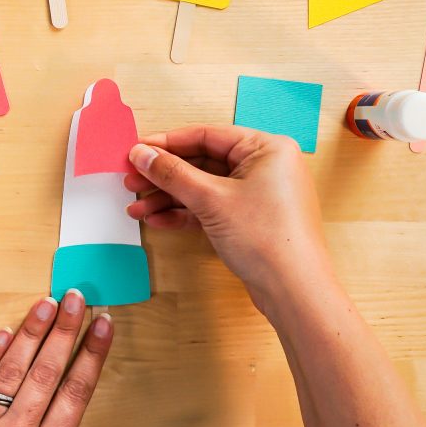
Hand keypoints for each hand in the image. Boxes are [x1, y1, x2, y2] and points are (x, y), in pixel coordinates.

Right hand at [125, 125, 336, 312]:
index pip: (207, 135)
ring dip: (169, 198)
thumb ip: (173, 174)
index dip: (167, 143)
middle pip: (203, 162)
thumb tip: (141, 153)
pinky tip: (158, 221)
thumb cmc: (266, 237)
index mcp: (266, 148)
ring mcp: (258, 194)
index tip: (136, 151)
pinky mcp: (251, 220)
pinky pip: (213, 208)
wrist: (294, 291)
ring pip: (205, 188)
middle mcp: (265, 166)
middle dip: (165, 176)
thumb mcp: (211, 199)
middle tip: (131, 182)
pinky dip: (186, 214)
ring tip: (137, 209)